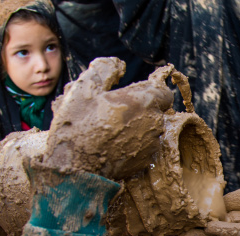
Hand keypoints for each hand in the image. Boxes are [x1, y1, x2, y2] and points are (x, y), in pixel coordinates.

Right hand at [41, 57, 174, 178]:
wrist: (75, 168)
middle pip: (154, 112)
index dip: (150, 92)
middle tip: (113, 112)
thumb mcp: (85, 87)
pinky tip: (111, 145)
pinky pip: (142, 148)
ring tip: (108, 130)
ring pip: (148, 130)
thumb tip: (119, 65)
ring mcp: (151, 145)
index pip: (164, 93)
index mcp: (145, 101)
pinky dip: (131, 145)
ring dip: (135, 127)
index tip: (133, 95)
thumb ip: (105, 69)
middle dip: (139, 110)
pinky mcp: (144, 162)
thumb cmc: (79, 125)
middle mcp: (155, 123)